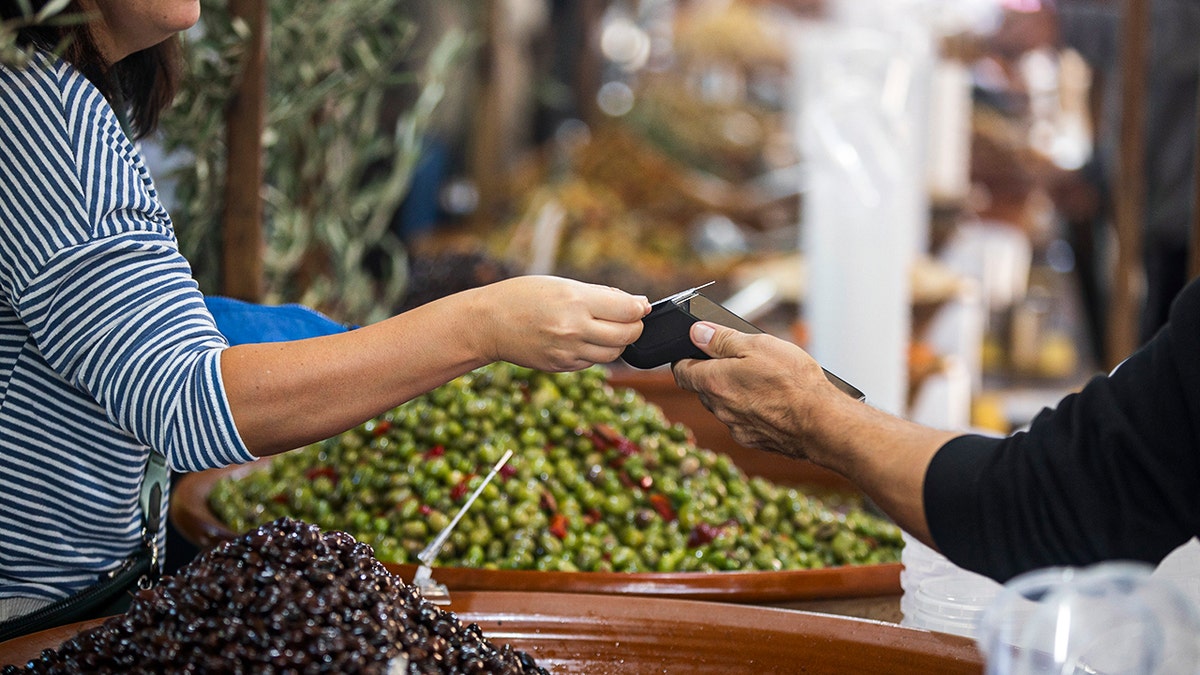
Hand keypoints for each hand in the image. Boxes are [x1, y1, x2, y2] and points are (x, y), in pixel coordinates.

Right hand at [476, 276, 650, 371]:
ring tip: (609, 329)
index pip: (627, 310)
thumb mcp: (561, 284)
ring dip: (619, 341)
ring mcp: (568, 351)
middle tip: (632, 318)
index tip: (641, 305)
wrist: (488, 323)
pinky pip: (593, 361)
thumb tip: (635, 303)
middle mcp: (574, 328)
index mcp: (575, 301)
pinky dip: (597, 351)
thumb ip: (600, 295)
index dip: (640, 308)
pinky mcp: (562, 366)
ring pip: (613, 353)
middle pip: (626, 334)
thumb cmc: (523, 296)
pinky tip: (586, 338)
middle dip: (635, 327)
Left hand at [671, 321, 841, 460]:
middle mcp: (719, 409)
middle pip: (703, 388)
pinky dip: (751, 410)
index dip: (685, 358)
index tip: (696, 350)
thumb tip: (696, 333)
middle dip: (713, 374)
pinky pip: (742, 421)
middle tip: (738, 360)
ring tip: (762, 379)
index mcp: (714, 382)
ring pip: (724, 406)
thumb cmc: (793, 382)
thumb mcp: (757, 345)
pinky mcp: (753, 440)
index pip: (681, 371)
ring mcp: (736, 427)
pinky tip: (772, 401)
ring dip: (734, 392)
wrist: (822, 423)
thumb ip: (722, 339)